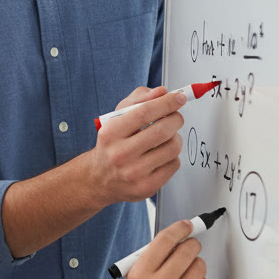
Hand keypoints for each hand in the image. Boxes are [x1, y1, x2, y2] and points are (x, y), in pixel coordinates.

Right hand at [87, 86, 184, 204]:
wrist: (100, 178)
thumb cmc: (112, 144)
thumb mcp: (116, 118)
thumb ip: (138, 100)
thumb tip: (162, 92)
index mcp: (110, 133)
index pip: (144, 112)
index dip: (166, 102)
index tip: (179, 97)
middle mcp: (120, 154)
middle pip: (162, 130)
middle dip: (176, 119)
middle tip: (175, 118)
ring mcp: (134, 173)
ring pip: (173, 148)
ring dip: (175, 138)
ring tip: (166, 138)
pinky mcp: (147, 186)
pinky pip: (174, 164)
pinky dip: (172, 156)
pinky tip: (161, 155)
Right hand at [110, 219, 210, 278]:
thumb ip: (153, 260)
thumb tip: (178, 241)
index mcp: (140, 274)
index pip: (165, 241)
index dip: (179, 229)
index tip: (187, 226)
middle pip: (187, 252)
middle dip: (192, 245)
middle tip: (191, 247)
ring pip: (200, 268)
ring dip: (197, 266)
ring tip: (187, 273)